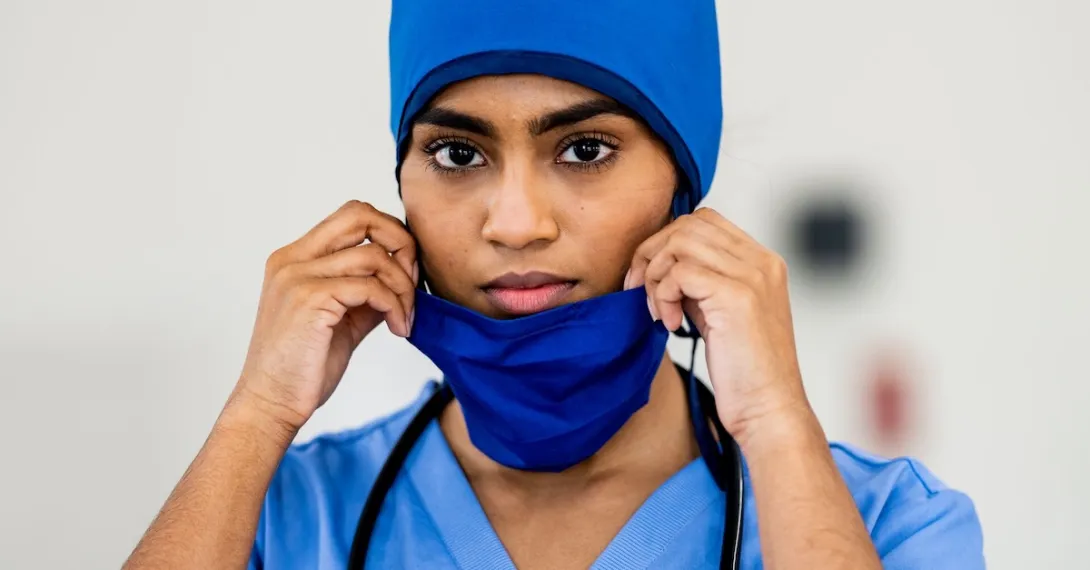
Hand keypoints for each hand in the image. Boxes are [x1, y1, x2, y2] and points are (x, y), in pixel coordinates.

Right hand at [231, 200, 416, 432]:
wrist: (271, 403)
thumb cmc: (303, 367)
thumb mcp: (343, 320)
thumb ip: (367, 293)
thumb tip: (404, 278)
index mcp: (295, 258)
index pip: (352, 216)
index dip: (390, 235)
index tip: (406, 274)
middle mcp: (292, 259)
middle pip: (361, 214)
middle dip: (401, 243)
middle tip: (413, 283)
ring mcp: (298, 276)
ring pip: (374, 256)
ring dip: (403, 288)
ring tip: (405, 319)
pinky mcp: (309, 299)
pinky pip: (371, 287)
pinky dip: (395, 306)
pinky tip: (398, 329)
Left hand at [626, 208, 810, 444]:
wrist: (769, 410)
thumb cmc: (743, 372)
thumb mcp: (720, 314)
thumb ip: (700, 283)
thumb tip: (659, 262)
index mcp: (763, 262)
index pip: (704, 221)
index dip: (666, 242)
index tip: (650, 277)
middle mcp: (762, 262)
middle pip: (689, 225)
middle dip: (652, 253)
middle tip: (640, 291)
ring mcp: (752, 277)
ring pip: (680, 244)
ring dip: (655, 276)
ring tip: (658, 312)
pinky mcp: (737, 298)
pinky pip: (679, 273)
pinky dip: (663, 296)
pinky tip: (669, 325)